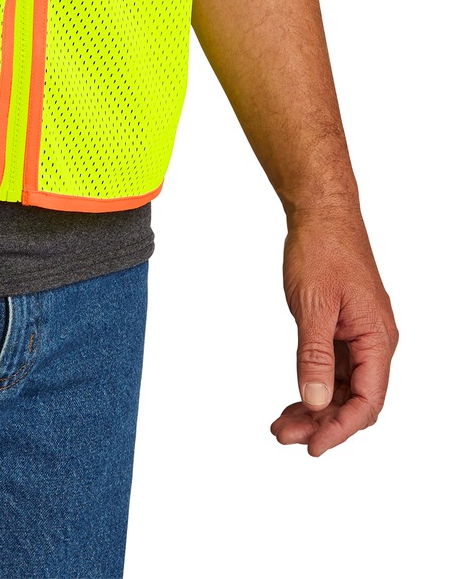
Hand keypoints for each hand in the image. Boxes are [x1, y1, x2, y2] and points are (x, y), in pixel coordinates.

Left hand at [271, 205, 396, 455]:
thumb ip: (315, 355)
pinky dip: (314, 385)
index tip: (312, 447)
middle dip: (322, 423)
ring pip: (342, 388)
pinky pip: (333, 369)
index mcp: (377, 338)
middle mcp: (374, 342)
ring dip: (315, 409)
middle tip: (284, 436)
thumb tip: (317, 402)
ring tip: (281, 426)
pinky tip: (294, 400)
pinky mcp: (343, 328)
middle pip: (355, 400)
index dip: (341, 429)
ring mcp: (359, 335)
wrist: (321, 212)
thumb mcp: (314, 305)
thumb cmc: (322, 249)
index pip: (367, 401)